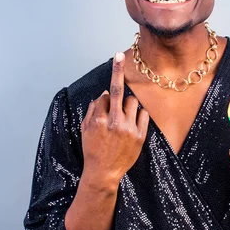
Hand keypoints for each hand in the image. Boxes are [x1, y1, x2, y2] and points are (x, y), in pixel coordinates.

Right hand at [80, 52, 149, 188]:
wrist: (104, 173)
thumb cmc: (92, 150)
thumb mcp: (85, 130)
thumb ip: (93, 110)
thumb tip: (101, 94)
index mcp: (99, 120)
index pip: (104, 95)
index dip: (105, 95)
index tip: (116, 58)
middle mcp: (114, 122)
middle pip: (118, 91)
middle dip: (117, 73)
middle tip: (118, 56)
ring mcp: (129, 129)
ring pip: (133, 102)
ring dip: (128, 105)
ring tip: (123, 117)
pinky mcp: (140, 136)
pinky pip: (143, 114)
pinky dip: (138, 115)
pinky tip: (132, 123)